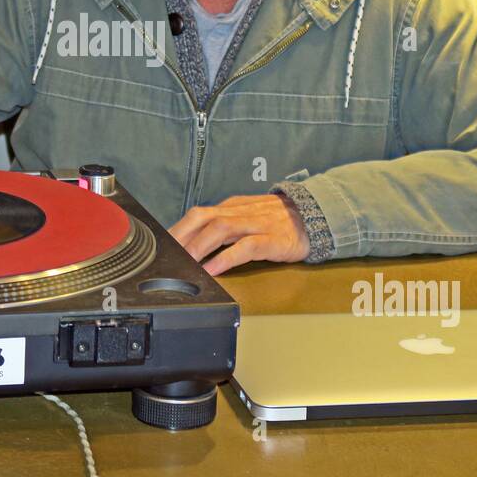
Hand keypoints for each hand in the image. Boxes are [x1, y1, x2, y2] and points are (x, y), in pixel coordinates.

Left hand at [169, 194, 309, 276]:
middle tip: (168, 256)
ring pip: (220, 229)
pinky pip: (244, 247)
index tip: (162, 245)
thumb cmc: (277, 221)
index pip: (198, 214)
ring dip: (199, 247)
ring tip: (186, 264)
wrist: (314, 217)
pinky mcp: (271, 239)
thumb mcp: (246, 217)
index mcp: (231, 207)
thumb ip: (224, 226)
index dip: (178, 229)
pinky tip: (213, 269)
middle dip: (183, 236)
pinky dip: (226, 258)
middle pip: (203, 218)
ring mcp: (256, 224)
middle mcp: (240, 212)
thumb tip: (196, 241)